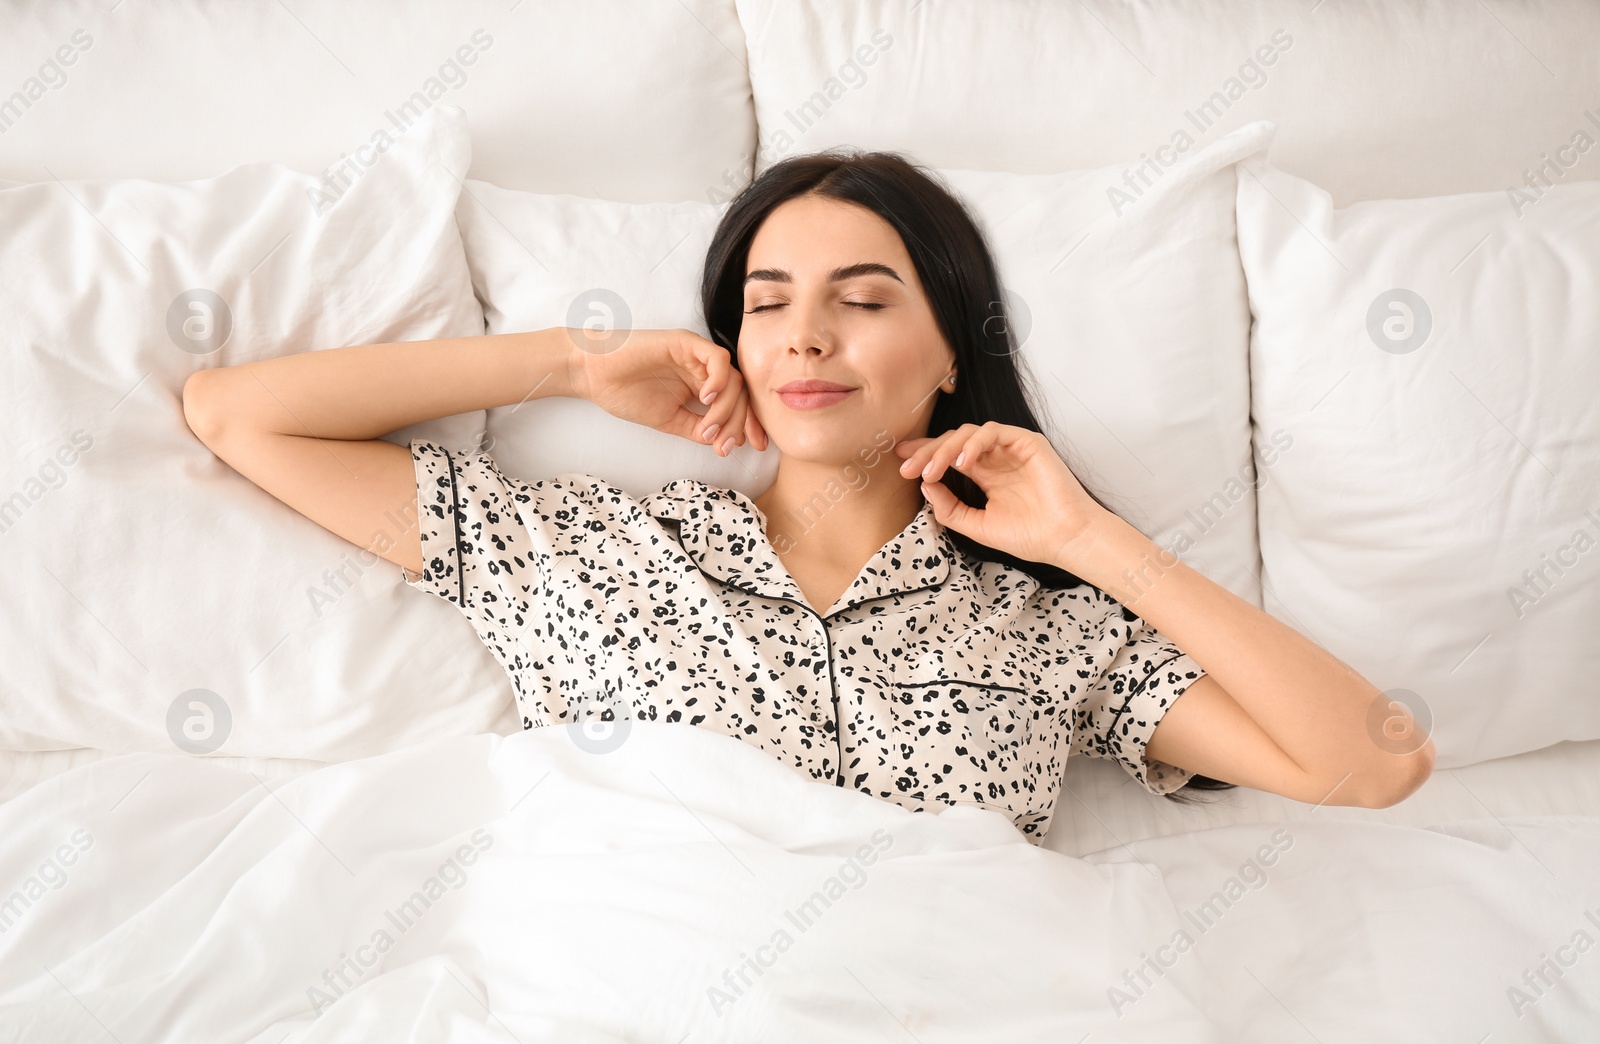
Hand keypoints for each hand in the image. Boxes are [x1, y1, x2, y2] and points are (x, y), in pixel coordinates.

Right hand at [570, 328, 767, 454]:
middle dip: (743, 421)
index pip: (737, 403)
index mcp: (702, 385)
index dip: (749, 424)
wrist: (594, 375)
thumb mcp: (669, 421)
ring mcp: (696, 355)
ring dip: (727, 408)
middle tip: (728, 445)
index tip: (752, 447)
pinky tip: (707, 400)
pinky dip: (719, 381)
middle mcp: (704, 369)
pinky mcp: (686, 342)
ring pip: (733, 378)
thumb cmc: (626, 394)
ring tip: (708, 428)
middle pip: (740, 392)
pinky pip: (717, 359)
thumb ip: (696, 428)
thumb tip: (724, 442)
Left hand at [894, 422, 1114, 566]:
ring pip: (968, 434)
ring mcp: (1011, 449)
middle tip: (908, 468)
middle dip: (927, 452)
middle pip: (953, 442)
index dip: (924, 456)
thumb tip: (925, 486)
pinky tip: (961, 464)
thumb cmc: (1029, 535)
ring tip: (932, 470)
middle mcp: (995, 459)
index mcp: (985, 476)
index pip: (948, 457)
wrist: (1064, 539)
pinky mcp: (1027, 442)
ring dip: (945, 449)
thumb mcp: (977, 526)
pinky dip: (974, 444)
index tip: (901, 465)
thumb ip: (950, 508)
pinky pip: (994, 432)